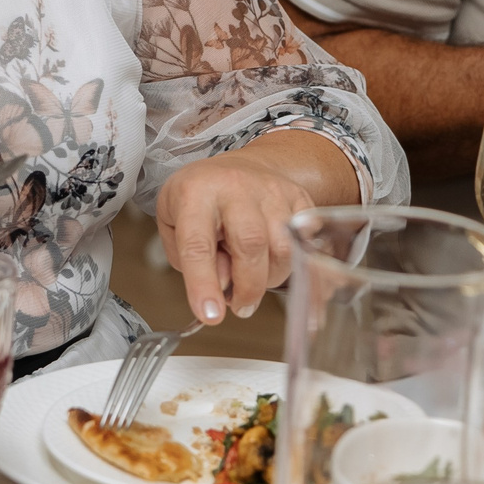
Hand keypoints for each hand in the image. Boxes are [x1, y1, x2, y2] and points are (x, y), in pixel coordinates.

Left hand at [155, 150, 313, 323]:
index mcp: (195, 193)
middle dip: (248, 286)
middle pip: (251, 243)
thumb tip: (224, 286)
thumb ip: (190, 260)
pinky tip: (282, 274)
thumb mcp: (174, 226)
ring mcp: (272, 190)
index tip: (210, 315)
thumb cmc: (199, 200)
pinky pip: (308, 242)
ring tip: (253, 281)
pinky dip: (301, 269)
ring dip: (270, 279)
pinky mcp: (298, 197)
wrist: (233, 168)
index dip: (204, 284)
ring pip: (284, 247)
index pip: (198, 244)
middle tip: (240, 305)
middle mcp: (236, 186)